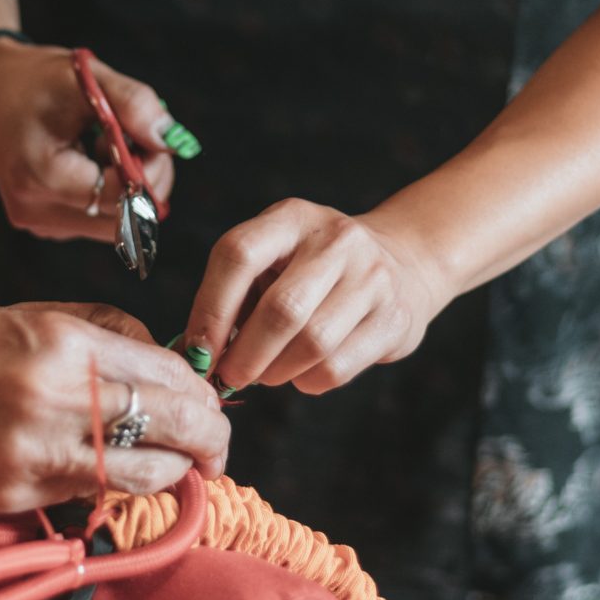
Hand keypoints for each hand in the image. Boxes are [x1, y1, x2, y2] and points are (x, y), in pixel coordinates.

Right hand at [0, 41, 182, 242]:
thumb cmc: (35, 79)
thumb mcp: (85, 78)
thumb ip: (133, 104)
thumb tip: (172, 141)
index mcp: (41, 174)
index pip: (122, 196)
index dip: (151, 168)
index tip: (150, 134)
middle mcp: (35, 209)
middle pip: (124, 216)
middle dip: (143, 177)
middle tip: (135, 133)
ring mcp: (37, 222)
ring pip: (115, 221)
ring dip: (125, 184)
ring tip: (102, 142)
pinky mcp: (42, 223)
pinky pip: (96, 218)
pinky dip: (106, 190)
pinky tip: (88, 158)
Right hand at [0, 295, 228, 512]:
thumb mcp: (22, 312)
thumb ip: (97, 333)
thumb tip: (159, 359)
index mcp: (62, 343)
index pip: (171, 378)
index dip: (204, 399)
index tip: (210, 407)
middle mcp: (55, 400)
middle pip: (175, 430)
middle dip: (208, 443)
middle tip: (213, 449)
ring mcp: (31, 455)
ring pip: (142, 477)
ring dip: (169, 474)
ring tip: (173, 467)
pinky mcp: (6, 495)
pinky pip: (84, 499)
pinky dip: (108, 490)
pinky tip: (108, 478)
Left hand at [185, 200, 449, 394]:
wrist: (404, 262)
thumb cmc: (314, 270)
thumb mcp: (275, 260)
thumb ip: (235, 297)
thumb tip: (194, 352)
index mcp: (291, 218)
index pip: (238, 254)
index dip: (210, 308)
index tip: (196, 350)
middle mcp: (335, 240)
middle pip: (281, 309)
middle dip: (245, 355)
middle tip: (228, 377)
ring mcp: (372, 277)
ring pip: (312, 344)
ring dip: (276, 372)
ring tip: (266, 373)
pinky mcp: (394, 318)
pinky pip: (337, 367)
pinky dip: (307, 381)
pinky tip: (302, 372)